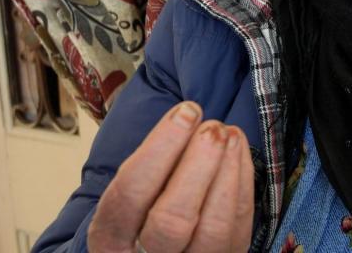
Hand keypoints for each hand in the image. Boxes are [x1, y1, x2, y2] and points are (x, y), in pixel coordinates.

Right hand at [87, 101, 254, 251]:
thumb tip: (186, 119)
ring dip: (227, 175)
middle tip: (213, 127)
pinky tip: (238, 151)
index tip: (185, 113)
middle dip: (197, 166)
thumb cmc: (139, 211)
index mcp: (110, 238)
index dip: (159, 150)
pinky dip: (242, 186)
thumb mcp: (128, 193)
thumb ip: (150, 164)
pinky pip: (238, 230)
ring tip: (230, 134)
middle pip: (171, 221)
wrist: (154, 252)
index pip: (129, 196)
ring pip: (212, 230)